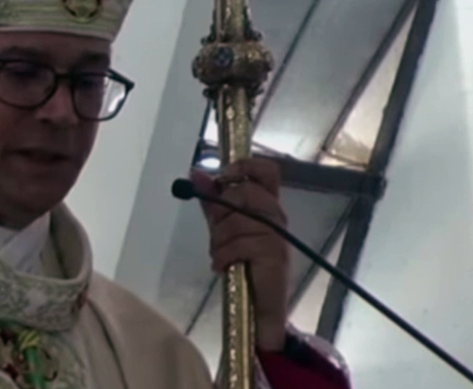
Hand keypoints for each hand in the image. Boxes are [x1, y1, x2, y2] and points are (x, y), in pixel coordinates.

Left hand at [191, 158, 289, 351]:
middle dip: (221, 214)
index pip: (266, 171)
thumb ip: (212, 202)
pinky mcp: (273, 255)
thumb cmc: (243, 264)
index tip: (225, 175)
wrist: (259, 307)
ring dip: (219, 242)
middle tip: (218, 234)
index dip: (246, 165)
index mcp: (267, 203)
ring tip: (222, 256)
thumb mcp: (223, 229)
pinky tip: (223, 267)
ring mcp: (277, 235)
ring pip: (235, 221)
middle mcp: (276, 215)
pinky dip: (222, 257)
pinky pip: (237, 244)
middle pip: (244, 193)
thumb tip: (194, 173)